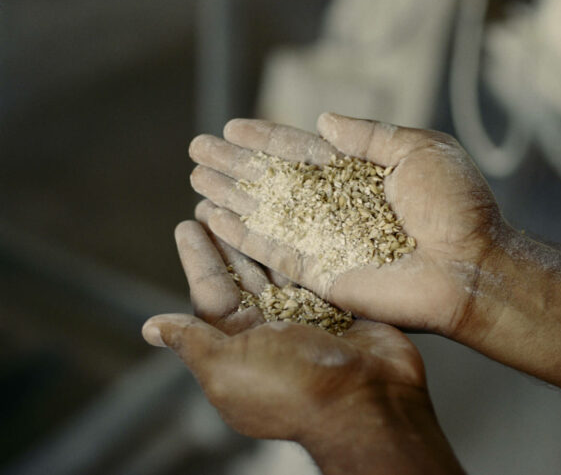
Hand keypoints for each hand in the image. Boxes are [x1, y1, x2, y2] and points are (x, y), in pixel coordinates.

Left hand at [142, 214, 428, 443]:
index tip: (188, 223)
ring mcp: (307, 319)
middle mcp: (270, 332)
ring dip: (265, 236)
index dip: (200, 258)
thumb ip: (192, 341)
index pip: (211, 294)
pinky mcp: (340, 309)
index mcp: (237, 347)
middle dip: (230, 238)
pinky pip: (318, 271)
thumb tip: (150, 329)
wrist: (366, 403)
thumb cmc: (291, 388)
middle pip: (245, 276)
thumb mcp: (227, 368)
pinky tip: (299, 219)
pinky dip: (306, 247)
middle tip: (220, 201)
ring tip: (253, 201)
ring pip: (280, 269)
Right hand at [188, 113, 507, 337]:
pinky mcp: (322, 275)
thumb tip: (323, 119)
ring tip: (195, 178)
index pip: (302, 151)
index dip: (266, 138)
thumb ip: (368, 135)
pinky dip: (242, 236)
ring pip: (266, 214)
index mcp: (360, 173)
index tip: (232, 127)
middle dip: (237, 164)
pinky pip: (273, 253)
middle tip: (197, 149)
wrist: (472, 265)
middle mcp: (338, 206)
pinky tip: (212, 216)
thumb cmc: (456, 205)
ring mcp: (327, 241)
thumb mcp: (418, 149)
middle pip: (275, 181)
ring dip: (230, 196)